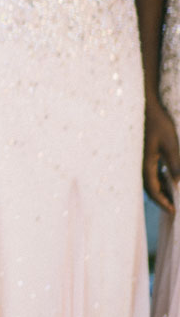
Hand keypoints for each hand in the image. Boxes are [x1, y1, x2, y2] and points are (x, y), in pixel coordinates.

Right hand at [143, 96, 179, 213]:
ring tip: (171, 195)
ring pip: (148, 180)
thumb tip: (178, 184)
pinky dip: (157, 179)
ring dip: (159, 189)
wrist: (145, 105)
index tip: (174, 211)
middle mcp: (140, 163)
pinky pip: (148, 171)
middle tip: (173, 207)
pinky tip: (165, 177)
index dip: (164, 202)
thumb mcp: (170, 143)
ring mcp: (139, 158)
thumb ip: (174, 164)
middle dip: (161, 199)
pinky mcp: (142, 153)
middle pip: (149, 188)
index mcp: (146, 164)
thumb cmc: (158, 123)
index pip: (154, 190)